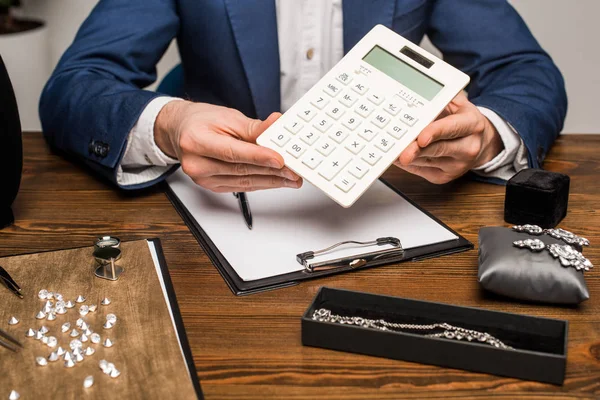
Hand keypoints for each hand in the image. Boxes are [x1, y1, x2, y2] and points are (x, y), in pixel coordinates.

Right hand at [154, 100, 301, 191]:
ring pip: (244, 182)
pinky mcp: (212, 186)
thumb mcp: (227, 116)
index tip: (280, 159)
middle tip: (294, 170)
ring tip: (291, 177)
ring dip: (271, 181)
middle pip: (241, 170)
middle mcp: (196, 164)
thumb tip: (276, 126)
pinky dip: (261, 183)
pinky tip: (276, 180)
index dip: (258, 157)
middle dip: (272, 171)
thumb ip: (253, 127)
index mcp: (196, 141)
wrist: (180, 131)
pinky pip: (241, 187)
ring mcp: (203, 179)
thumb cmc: (200, 121)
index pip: (233, 153)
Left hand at [395, 93, 503, 183]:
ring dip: (406, 157)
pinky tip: (396, 158)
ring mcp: (457, 165)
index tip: (421, 138)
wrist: (480, 143)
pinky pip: (421, 171)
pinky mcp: (444, 177)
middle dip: (415, 150)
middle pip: (437, 149)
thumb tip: (416, 104)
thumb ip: (440, 102)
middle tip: (399, 151)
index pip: (452, 128)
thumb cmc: (463, 121)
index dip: (434, 133)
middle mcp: (468, 147)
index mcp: (472, 124)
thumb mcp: (458, 104)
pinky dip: (407, 165)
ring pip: (426, 162)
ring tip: (390, 150)